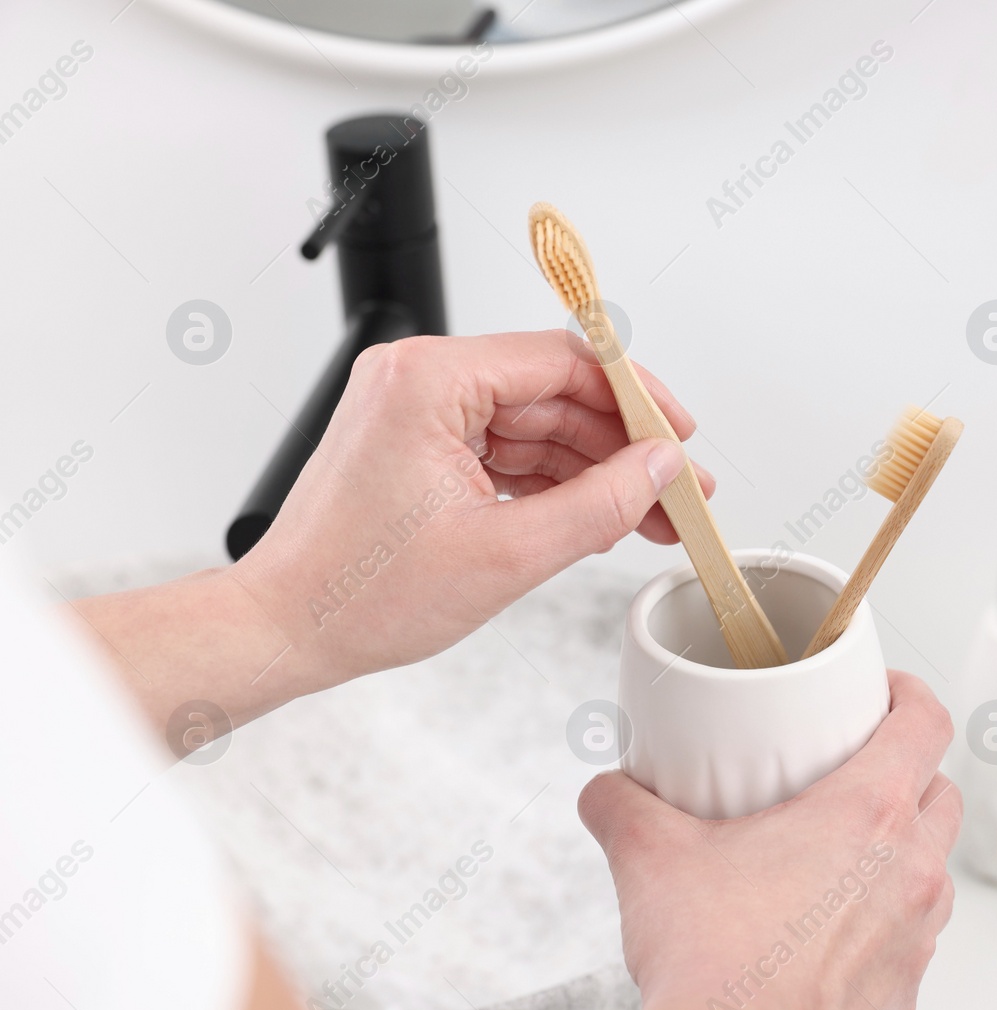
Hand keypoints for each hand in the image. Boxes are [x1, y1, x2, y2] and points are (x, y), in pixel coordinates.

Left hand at [74, 331, 711, 732]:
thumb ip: (600, 502)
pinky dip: (552, 483)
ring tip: (649, 515)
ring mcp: (416, 412)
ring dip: (594, 470)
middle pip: (554, 393)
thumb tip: (660, 469)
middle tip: (677, 489)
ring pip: (536, 426)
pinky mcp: (417, 446)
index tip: (679, 434)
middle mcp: (418, 380)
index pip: (563, 361)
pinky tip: (597, 517)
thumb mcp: (508, 553)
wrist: (286, 631)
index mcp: (429, 380)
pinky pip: (505, 450)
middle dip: (622, 446)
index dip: (636, 399)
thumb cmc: (359, 594)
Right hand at [581, 672, 960, 1009]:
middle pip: (942, 793)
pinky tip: (827, 929)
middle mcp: (910, 871)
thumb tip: (606, 792)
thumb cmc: (712, 964)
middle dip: (909, 774)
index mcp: (868, 814)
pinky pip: (911, 937)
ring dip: (901, 851)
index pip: (925, 724)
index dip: (909, 695)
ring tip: (838, 853)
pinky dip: (883, 920)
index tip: (884, 693)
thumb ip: (623, 805)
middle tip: (854, 773)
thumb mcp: (651, 857)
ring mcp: (916, 937)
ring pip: (934, 869)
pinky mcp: (904, 993)